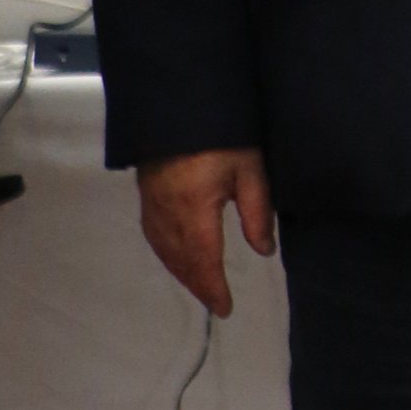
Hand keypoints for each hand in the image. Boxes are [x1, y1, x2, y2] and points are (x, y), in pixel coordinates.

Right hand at [138, 148, 275, 319]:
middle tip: (216, 302)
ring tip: (200, 285)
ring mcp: (152, 203)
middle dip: (198, 284)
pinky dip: (167, 254)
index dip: (213, 288)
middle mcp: (167, 212)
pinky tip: (177, 256)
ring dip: (182, 272)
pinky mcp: (146, 193)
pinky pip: (154, 235)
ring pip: (165, 250)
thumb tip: (264, 251)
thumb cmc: (222, 134)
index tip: (225, 308)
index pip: (204, 261)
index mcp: (194, 209)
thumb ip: (257, 212)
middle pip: (181, 260)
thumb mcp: (250, 168)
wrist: (179, 101)